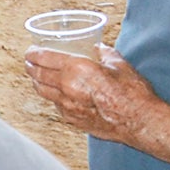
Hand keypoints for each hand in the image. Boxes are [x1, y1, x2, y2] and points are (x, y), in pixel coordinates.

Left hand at [26, 45, 159, 144]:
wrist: (139, 122)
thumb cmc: (133, 93)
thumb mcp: (120, 64)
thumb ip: (104, 53)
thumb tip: (97, 47)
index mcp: (77, 69)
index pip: (44, 58)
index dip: (34, 53)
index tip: (31, 51)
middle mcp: (67, 87)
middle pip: (37, 75)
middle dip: (31, 66)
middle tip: (30, 62)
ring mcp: (67, 105)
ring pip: (42, 91)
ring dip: (37, 82)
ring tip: (38, 77)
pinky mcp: (71, 119)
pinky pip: (55, 105)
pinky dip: (53, 97)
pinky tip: (57, 94)